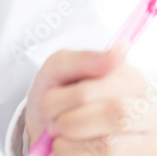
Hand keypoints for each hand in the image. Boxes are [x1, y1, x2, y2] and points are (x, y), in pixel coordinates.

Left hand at [25, 43, 156, 152]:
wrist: (49, 130)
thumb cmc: (57, 95)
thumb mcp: (59, 70)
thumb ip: (84, 60)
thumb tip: (120, 48)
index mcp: (130, 81)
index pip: (100, 90)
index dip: (63, 100)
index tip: (48, 102)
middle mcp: (146, 112)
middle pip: (114, 116)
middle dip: (70, 122)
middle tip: (55, 124)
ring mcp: (144, 143)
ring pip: (108, 146)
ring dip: (69, 144)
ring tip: (62, 138)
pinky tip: (71, 150)